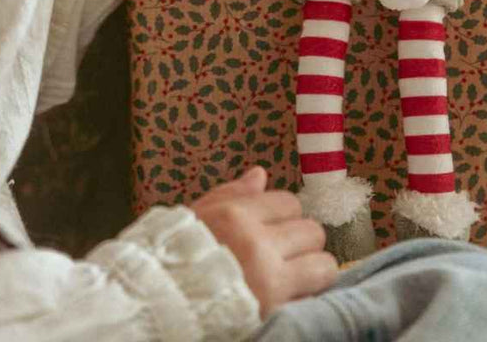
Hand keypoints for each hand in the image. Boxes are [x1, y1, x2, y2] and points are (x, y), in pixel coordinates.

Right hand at [191, 166, 337, 317]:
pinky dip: (305, 296)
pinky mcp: (276, 311)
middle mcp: (256, 244)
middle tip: (285, 254)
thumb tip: (260, 175)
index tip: (273, 229)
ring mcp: (269, 280)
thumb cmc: (177, 257)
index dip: (283, 216)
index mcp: (235, 216)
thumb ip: (231, 194)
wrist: (163, 304)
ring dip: (312, 269)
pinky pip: (313, 297)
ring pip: (323, 264)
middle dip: (301, 241)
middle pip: (312, 231)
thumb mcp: (198, 217)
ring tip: (294, 276)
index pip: (290, 203)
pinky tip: (289, 296)